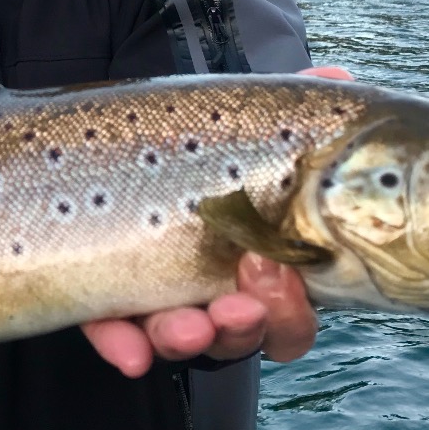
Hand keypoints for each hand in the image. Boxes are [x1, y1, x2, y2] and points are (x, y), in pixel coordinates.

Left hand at [82, 63, 353, 376]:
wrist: (90, 133)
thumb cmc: (183, 135)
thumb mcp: (232, 118)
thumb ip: (287, 106)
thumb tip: (338, 76)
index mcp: (254, 253)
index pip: (287, 306)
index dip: (292, 307)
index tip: (289, 276)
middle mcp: (207, 283)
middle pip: (238, 329)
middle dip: (245, 325)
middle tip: (244, 301)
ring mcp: (150, 293)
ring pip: (177, 335)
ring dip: (188, 339)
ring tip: (190, 326)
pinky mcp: (95, 292)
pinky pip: (108, 331)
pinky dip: (120, 343)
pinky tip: (129, 353)